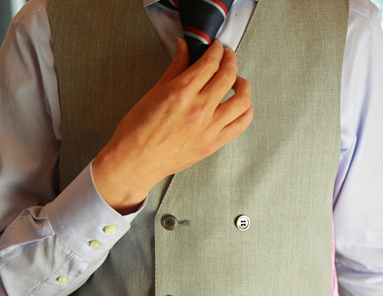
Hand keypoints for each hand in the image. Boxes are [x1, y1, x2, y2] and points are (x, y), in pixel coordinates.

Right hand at [93, 37, 252, 214]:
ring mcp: (209, 129)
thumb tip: (183, 48)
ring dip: (244, 85)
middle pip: (228, 76)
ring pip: (242, 101)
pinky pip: (240, 125)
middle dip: (231, 60)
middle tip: (228, 57)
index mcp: (181, 93)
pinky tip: (240, 106)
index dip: (217, 50)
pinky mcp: (213, 144)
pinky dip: (245, 111)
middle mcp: (199, 110)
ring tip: (238, 82)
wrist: (136, 162)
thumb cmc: (138, 132)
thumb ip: (175, 68)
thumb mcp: (154, 93)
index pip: (210, 63)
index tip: (216, 47)